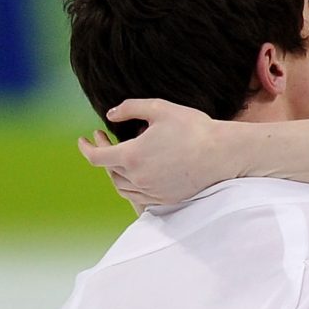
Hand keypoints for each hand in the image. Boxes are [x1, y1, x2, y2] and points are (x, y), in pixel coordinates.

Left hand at [78, 99, 232, 210]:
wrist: (223, 154)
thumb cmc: (193, 128)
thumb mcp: (159, 108)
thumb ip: (129, 108)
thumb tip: (110, 115)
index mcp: (133, 156)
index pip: (96, 157)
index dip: (86, 148)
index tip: (85, 139)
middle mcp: (139, 178)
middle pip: (109, 171)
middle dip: (103, 154)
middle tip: (105, 139)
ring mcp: (152, 192)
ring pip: (122, 187)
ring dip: (115, 172)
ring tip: (119, 158)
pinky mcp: (166, 200)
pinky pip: (138, 197)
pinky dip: (130, 186)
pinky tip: (136, 173)